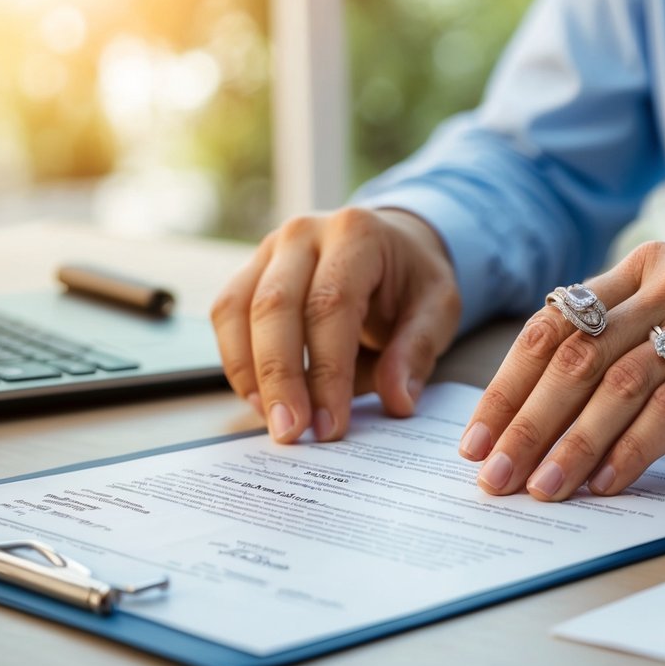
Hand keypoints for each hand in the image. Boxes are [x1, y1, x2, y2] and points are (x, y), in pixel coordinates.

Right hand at [210, 208, 460, 441]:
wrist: (395, 244)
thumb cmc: (413, 279)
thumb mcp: (438, 308)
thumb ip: (416, 351)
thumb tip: (397, 400)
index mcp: (356, 233)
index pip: (331, 305)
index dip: (327, 371)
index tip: (330, 425)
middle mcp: (304, 233)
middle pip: (274, 306)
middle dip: (280, 378)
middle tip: (290, 432)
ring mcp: (269, 249)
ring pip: (237, 310)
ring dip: (250, 374)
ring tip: (275, 421)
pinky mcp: (250, 271)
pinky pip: (227, 316)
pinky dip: (237, 362)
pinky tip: (261, 399)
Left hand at [458, 241, 664, 500]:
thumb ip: (626, 338)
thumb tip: (544, 405)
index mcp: (647, 267)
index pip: (552, 323)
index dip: (507, 384)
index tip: (476, 437)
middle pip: (574, 354)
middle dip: (524, 421)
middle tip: (493, 476)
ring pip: (617, 383)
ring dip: (570, 444)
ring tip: (541, 490)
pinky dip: (632, 449)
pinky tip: (607, 483)